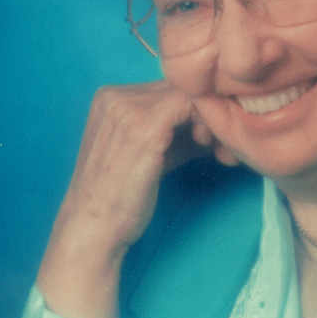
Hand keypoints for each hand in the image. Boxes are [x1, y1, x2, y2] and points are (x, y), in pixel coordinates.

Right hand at [36, 81, 236, 317]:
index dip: (195, 112)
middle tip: (222, 148)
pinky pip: (191, 105)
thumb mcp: (151, 155)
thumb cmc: (120, 199)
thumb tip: (214, 126)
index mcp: (110, 99)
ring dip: (211, 122)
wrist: (94, 228)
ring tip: (220, 152)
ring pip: (188, 94)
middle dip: (206, 117)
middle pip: (179, 89)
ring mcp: (127, 107)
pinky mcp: (143, 125)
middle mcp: (115, 95)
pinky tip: (212, 150)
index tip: (212, 141)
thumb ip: (177, 134)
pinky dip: (208, 125)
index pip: (167, 89)